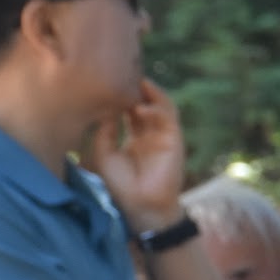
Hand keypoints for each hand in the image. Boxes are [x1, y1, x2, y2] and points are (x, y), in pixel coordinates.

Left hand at [84, 79, 186, 232]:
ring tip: (137, 82)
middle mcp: (151, 135)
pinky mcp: (174, 141)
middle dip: (137, 89)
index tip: (108, 80)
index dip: (123, 95)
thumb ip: (106, 130)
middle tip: (123, 73)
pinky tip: (141, 107)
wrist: (141, 207)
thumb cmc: (120, 186)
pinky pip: (169, 118)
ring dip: (150, 93)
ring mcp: (164, 137)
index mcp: (135, 138)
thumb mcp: (104, 153)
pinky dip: (157, 109)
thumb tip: (105, 108)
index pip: (131, 110)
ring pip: (161, 106)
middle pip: (147, 103)